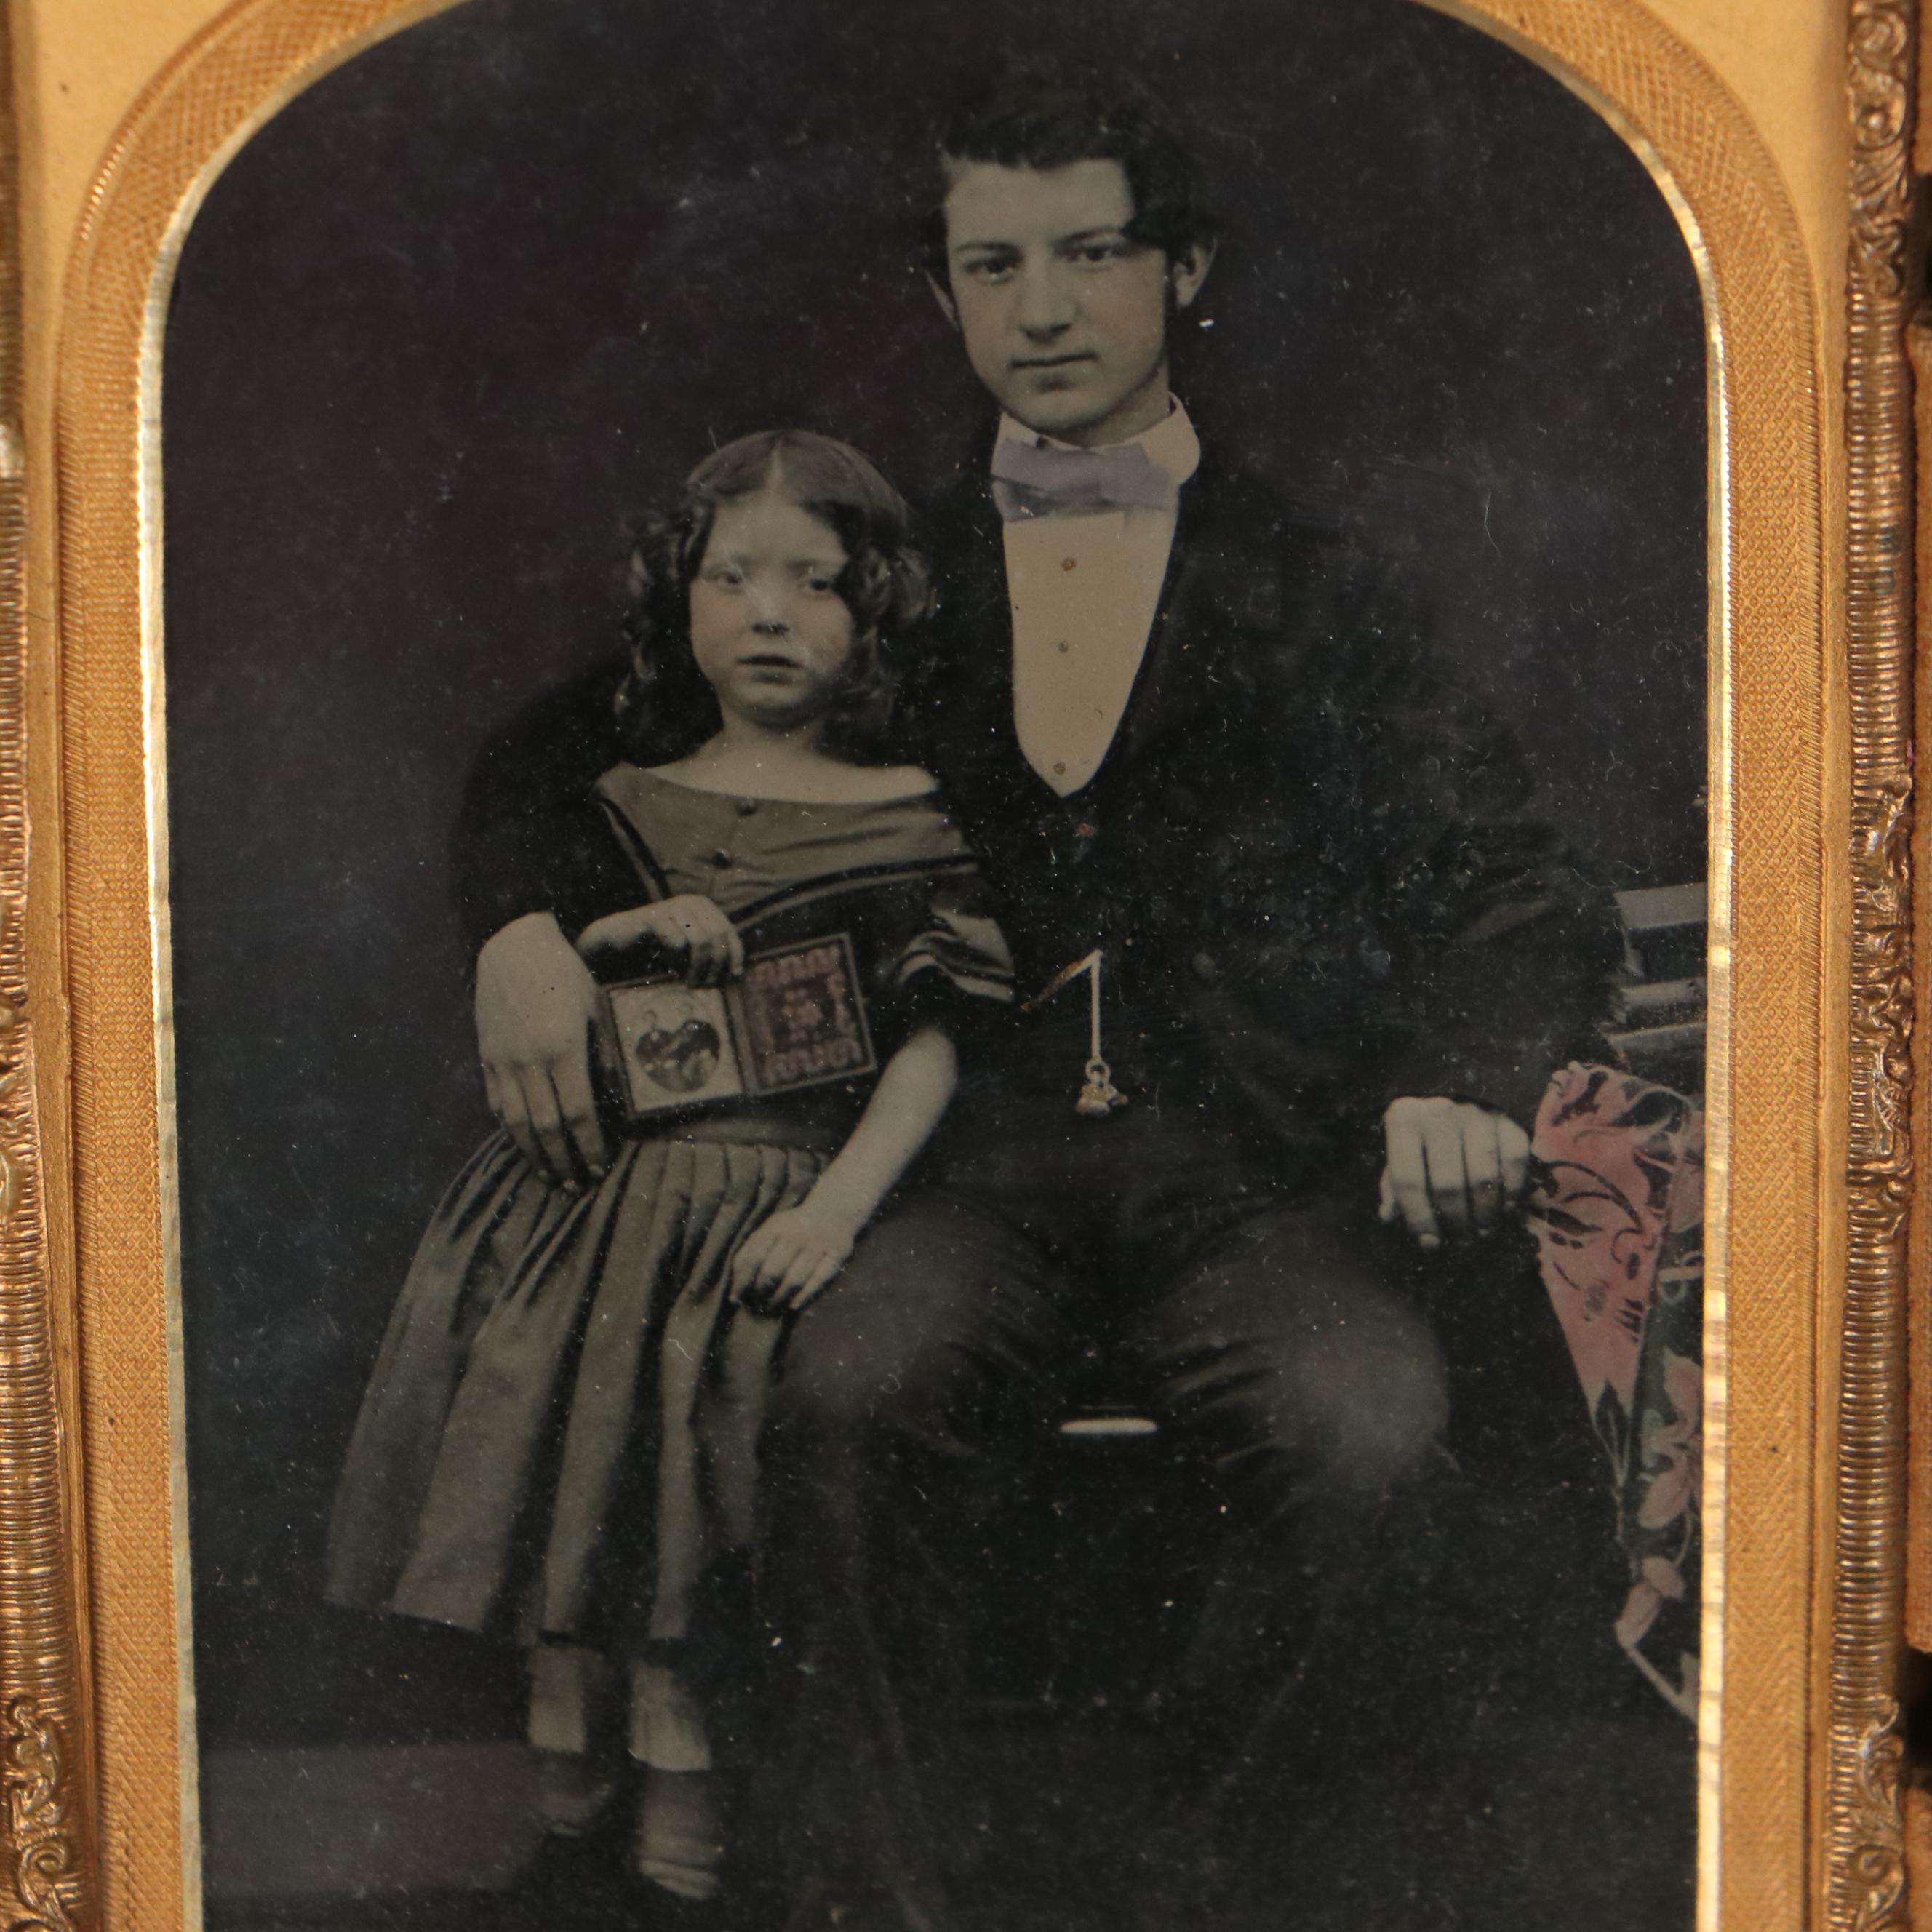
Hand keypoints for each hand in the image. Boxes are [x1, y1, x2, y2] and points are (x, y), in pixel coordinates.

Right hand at [475, 912, 609, 1183]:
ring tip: (549, 1176)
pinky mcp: (487, 1055)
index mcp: (563, 1048)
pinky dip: (510, 1128)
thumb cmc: (566, 974)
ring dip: (534, 1154)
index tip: (600, 1167)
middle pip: (546, 1127)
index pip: (578, 1113)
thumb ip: (602, 1051)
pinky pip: (497, 1101)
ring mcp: (504, 1060)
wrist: (514, 945)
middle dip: (562, 1161)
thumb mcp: (595, 1008)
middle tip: (575, 1185)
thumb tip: (617, 1092)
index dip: (589, 1146)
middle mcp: (530, 1060)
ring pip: (517, 1122)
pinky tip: (523, 1143)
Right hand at [575, 895, 744, 985]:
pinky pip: (677, 942)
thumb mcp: (690, 950)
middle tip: (703, 985)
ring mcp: (673, 907)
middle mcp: (691, 902)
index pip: (729, 932)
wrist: (619, 942)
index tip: (732, 979)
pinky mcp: (655, 917)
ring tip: (687, 980)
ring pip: (700, 941)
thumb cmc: (658, 949)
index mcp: (704, 907)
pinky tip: (668, 965)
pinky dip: (675, 960)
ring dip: (696, 966)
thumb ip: (711, 953)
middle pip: (717, 938)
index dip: (734, 957)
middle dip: (714, 966)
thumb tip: (738, 975)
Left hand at [728, 1196, 862, 1312]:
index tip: (735, 1298)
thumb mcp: (771, 1229)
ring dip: (780, 1298)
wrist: (833, 1210)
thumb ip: (752, 1249)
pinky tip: (793, 1305)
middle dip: (760, 1292)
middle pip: (773, 1271)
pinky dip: (805, 1296)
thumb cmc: (793, 1227)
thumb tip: (735, 1281)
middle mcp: (797, 1233)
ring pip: (795, 1279)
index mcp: (776, 1226)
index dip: (742, 1281)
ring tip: (771, 1307)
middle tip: (756, 1304)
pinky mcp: (838, 1253)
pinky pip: (820, 1280)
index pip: (753, 1257)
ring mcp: (819, 1244)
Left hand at [1378, 1095, 1529, 1247]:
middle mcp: (1439, 1112)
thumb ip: (1395, 1182)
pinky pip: (1514, 1163)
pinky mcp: (1509, 1118)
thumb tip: (1388, 1216)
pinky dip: (1512, 1192)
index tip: (1429, 1243)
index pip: (1407, 1179)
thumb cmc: (1426, 1131)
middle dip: (1455, 1221)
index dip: (1418, 1218)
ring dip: (1485, 1214)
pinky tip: (1507, 1209)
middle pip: (1448, 1184)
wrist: (1465, 1085)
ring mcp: (1477, 1113)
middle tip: (1462, 1240)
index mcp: (1404, 1119)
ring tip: (1482, 1232)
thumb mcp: (1403, 1150)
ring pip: (1483, 1178)